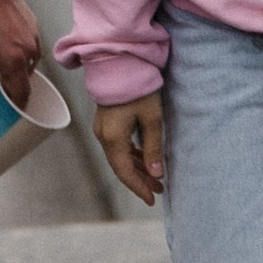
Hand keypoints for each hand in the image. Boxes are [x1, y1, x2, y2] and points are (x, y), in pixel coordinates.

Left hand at [0, 0, 42, 106]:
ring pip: (29, 64)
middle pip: (26, 80)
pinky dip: (21, 53)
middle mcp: (30, 52)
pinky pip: (31, 48)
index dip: (17, 105)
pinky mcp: (35, 27)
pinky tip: (6, 45)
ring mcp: (35, 38)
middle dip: (15, 86)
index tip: (9, 108)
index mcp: (14, 61)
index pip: (22, 94)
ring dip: (17, 67)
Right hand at [93, 92, 165, 206]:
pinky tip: (144, 160)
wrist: (120, 63)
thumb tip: (156, 174)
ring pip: (119, 157)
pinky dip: (131, 156)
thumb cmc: (139, 89)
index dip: (139, 188)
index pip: (125, 172)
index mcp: (113, 138)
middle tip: (159, 191)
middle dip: (140, 180)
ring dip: (137, 168)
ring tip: (155, 179)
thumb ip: (153, 148)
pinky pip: (118, 146)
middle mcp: (103, 136)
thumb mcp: (151, 119)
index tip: (153, 200)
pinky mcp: (106, 123)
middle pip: (121, 167)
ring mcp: (103, 129)